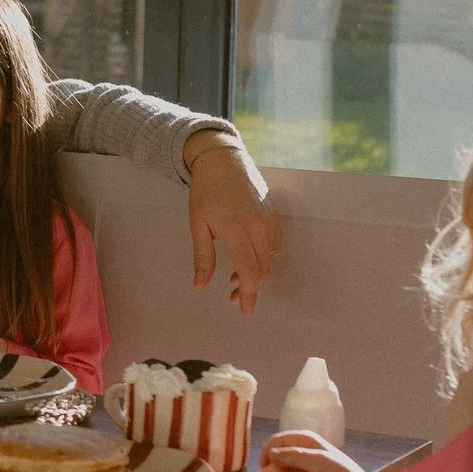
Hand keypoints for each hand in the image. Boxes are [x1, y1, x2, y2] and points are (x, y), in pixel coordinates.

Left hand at [185, 131, 278, 312]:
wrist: (223, 161)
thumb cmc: (206, 192)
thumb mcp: (198, 225)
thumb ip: (203, 257)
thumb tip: (200, 285)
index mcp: (237, 229)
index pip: (248, 271)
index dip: (248, 294)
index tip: (245, 310)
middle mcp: (258, 226)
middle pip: (263, 269)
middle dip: (251, 288)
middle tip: (232, 298)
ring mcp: (269, 220)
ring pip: (271, 258)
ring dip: (257, 274)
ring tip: (234, 279)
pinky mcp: (274, 215)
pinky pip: (274, 245)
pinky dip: (264, 258)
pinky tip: (248, 259)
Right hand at [260, 429, 401, 471]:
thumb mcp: (317, 460)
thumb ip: (293, 455)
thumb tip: (271, 453)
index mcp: (304, 440)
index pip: (278, 440)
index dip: (268, 451)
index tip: (265, 464)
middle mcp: (297, 452)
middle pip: (272, 456)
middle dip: (271, 469)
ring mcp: (295, 468)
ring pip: (272, 469)